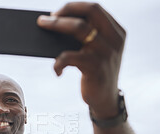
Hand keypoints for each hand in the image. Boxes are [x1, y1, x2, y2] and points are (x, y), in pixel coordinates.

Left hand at [37, 2, 124, 117]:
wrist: (105, 99)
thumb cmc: (95, 72)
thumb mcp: (97, 51)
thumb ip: (87, 37)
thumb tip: (55, 23)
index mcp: (116, 31)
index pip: (95, 8)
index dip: (73, 7)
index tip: (56, 12)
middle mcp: (114, 39)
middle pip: (89, 12)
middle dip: (64, 12)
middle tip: (44, 19)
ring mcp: (106, 52)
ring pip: (79, 29)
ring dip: (56, 26)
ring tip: (42, 30)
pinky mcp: (96, 68)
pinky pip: (70, 56)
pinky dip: (58, 62)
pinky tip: (56, 70)